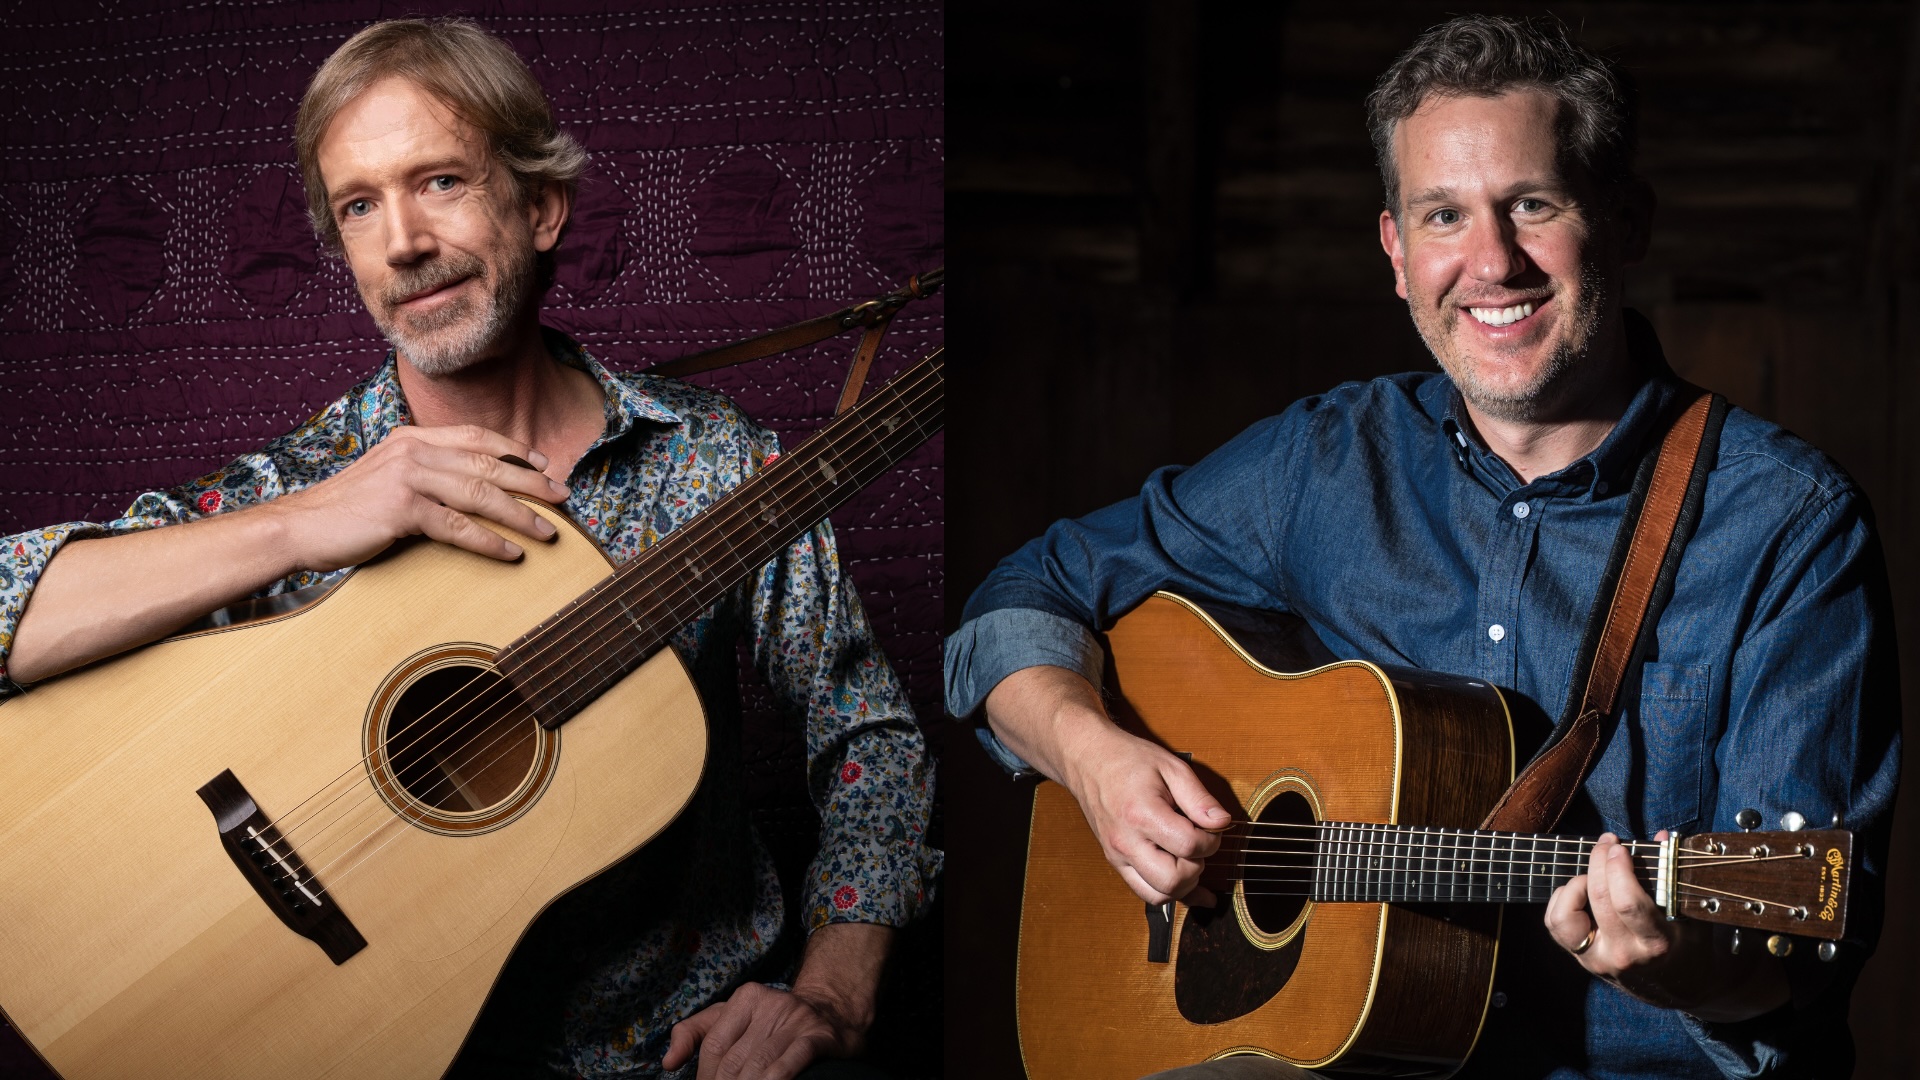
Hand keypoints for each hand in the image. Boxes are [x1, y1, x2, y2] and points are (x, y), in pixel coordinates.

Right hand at [273, 424, 568, 570]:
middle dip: (531, 482)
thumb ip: (424, 472)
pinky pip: (458, 526)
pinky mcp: (402, 508)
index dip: (514, 450)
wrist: (299, 527)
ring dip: (521, 514)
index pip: (475, 436)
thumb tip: (472, 487)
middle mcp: (413, 451)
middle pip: (487, 463)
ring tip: (549, 531)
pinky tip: (512, 552)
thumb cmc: (346, 511)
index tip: (544, 464)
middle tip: (564, 497)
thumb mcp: (387, 478)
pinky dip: (490, 541)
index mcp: (411, 438)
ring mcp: (407, 477)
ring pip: (480, 493)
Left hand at [661, 982, 860, 1079]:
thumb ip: (695, 1033)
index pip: (715, 1046)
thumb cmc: (773, 1023)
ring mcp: (798, 1019)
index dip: (705, 1078)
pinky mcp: (819, 1036)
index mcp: (746, 998)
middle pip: (735, 1060)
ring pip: (760, 1065)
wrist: (833, 1013)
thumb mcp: (732, 1018)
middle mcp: (772, 1003)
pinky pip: (790, 1063)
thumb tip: (668, 1062)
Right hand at [1065, 722, 1229, 906]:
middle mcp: (1126, 841)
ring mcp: (1117, 855)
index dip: (1211, 840)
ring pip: (1158, 895)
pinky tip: (1189, 887)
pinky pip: (1145, 892)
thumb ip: (1199, 798)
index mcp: (1141, 814)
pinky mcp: (1116, 862)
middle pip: (1173, 880)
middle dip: (1197, 867)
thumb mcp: (1171, 767)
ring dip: (1183, 883)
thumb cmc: (1128, 760)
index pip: (1188, 845)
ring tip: (1188, 858)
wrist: (1088, 759)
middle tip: (1198, 844)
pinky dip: (1168, 892)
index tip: (1212, 828)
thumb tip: (1222, 822)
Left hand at [1546, 831, 1686, 985]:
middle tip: (1607, 843)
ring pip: (1564, 918)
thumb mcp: (1692, 913)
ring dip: (1574, 884)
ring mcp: (1598, 958)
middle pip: (1598, 900)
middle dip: (1599, 863)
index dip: (1618, 871)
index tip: (1619, 847)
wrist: (1677, 986)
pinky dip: (1562, 900)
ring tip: (1593, 871)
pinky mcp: (1582, 958)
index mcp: (1656, 943)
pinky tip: (1580, 888)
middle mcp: (1624, 954)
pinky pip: (1556, 925)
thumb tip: (1658, 837)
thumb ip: (1674, 875)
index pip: (1627, 904)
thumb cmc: (1688, 943)